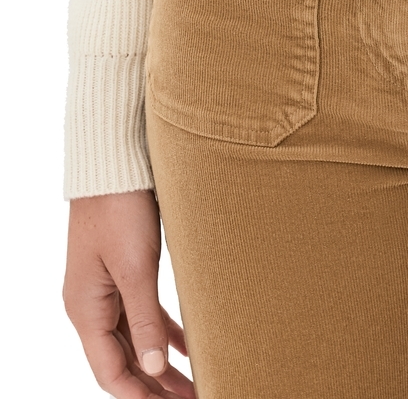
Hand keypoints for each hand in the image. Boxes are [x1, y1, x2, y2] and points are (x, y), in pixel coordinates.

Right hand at [64, 191, 193, 396]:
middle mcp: (92, 305)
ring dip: (162, 364)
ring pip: (136, 339)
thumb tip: (153, 370)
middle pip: (123, 361)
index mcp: (85, 310)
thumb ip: (144, 319)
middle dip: (154, 386)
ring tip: (194, 386)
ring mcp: (107, 288)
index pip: (110, 372)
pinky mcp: (124, 270)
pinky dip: (164, 333)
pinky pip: (144, 313)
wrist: (114, 159)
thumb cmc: (119, 208)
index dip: (139, 397)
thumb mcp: (135, 266)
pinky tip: (188, 347)